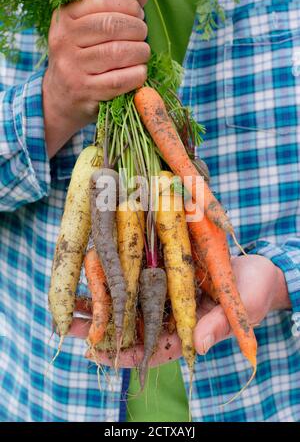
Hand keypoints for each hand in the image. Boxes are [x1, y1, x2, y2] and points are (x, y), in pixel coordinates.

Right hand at [43, 0, 151, 157]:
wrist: (61, 97)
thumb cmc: (82, 57)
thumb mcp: (90, 29)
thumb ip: (117, 6)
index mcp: (64, 18)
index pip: (99, 1)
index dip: (127, 5)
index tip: (138, 14)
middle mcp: (64, 41)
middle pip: (111, 26)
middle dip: (137, 29)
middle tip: (143, 36)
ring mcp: (73, 68)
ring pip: (118, 53)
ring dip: (140, 53)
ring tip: (142, 54)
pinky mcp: (85, 91)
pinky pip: (120, 80)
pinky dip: (137, 75)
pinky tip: (140, 72)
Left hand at [70, 255, 290, 366]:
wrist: (256, 266)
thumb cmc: (254, 291)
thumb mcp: (241, 309)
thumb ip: (219, 326)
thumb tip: (197, 346)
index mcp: (187, 333)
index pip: (151, 350)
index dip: (123, 354)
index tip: (96, 354)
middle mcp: (171, 315)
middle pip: (131, 326)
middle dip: (99, 329)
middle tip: (69, 327)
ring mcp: (166, 293)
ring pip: (128, 302)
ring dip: (101, 302)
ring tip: (70, 303)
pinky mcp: (165, 270)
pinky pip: (138, 275)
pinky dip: (118, 275)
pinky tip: (95, 269)